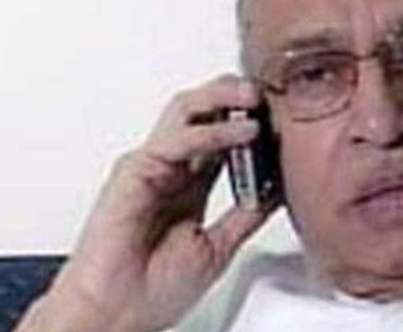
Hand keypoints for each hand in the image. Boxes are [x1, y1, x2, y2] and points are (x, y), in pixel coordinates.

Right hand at [17, 75, 276, 331]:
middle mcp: (172, 168)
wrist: (117, 314)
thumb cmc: (152, 288)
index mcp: (191, 184)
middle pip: (203, 112)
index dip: (254, 121)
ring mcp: (153, 166)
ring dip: (223, 98)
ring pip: (186, 111)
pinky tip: (241, 133)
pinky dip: (212, 132)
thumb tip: (277, 190)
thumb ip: (245, 214)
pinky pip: (176, 141)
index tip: (285, 118)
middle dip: (236, 95)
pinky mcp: (135, 172)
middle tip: (268, 93)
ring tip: (256, 98)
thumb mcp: (219, 246)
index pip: (224, 135)